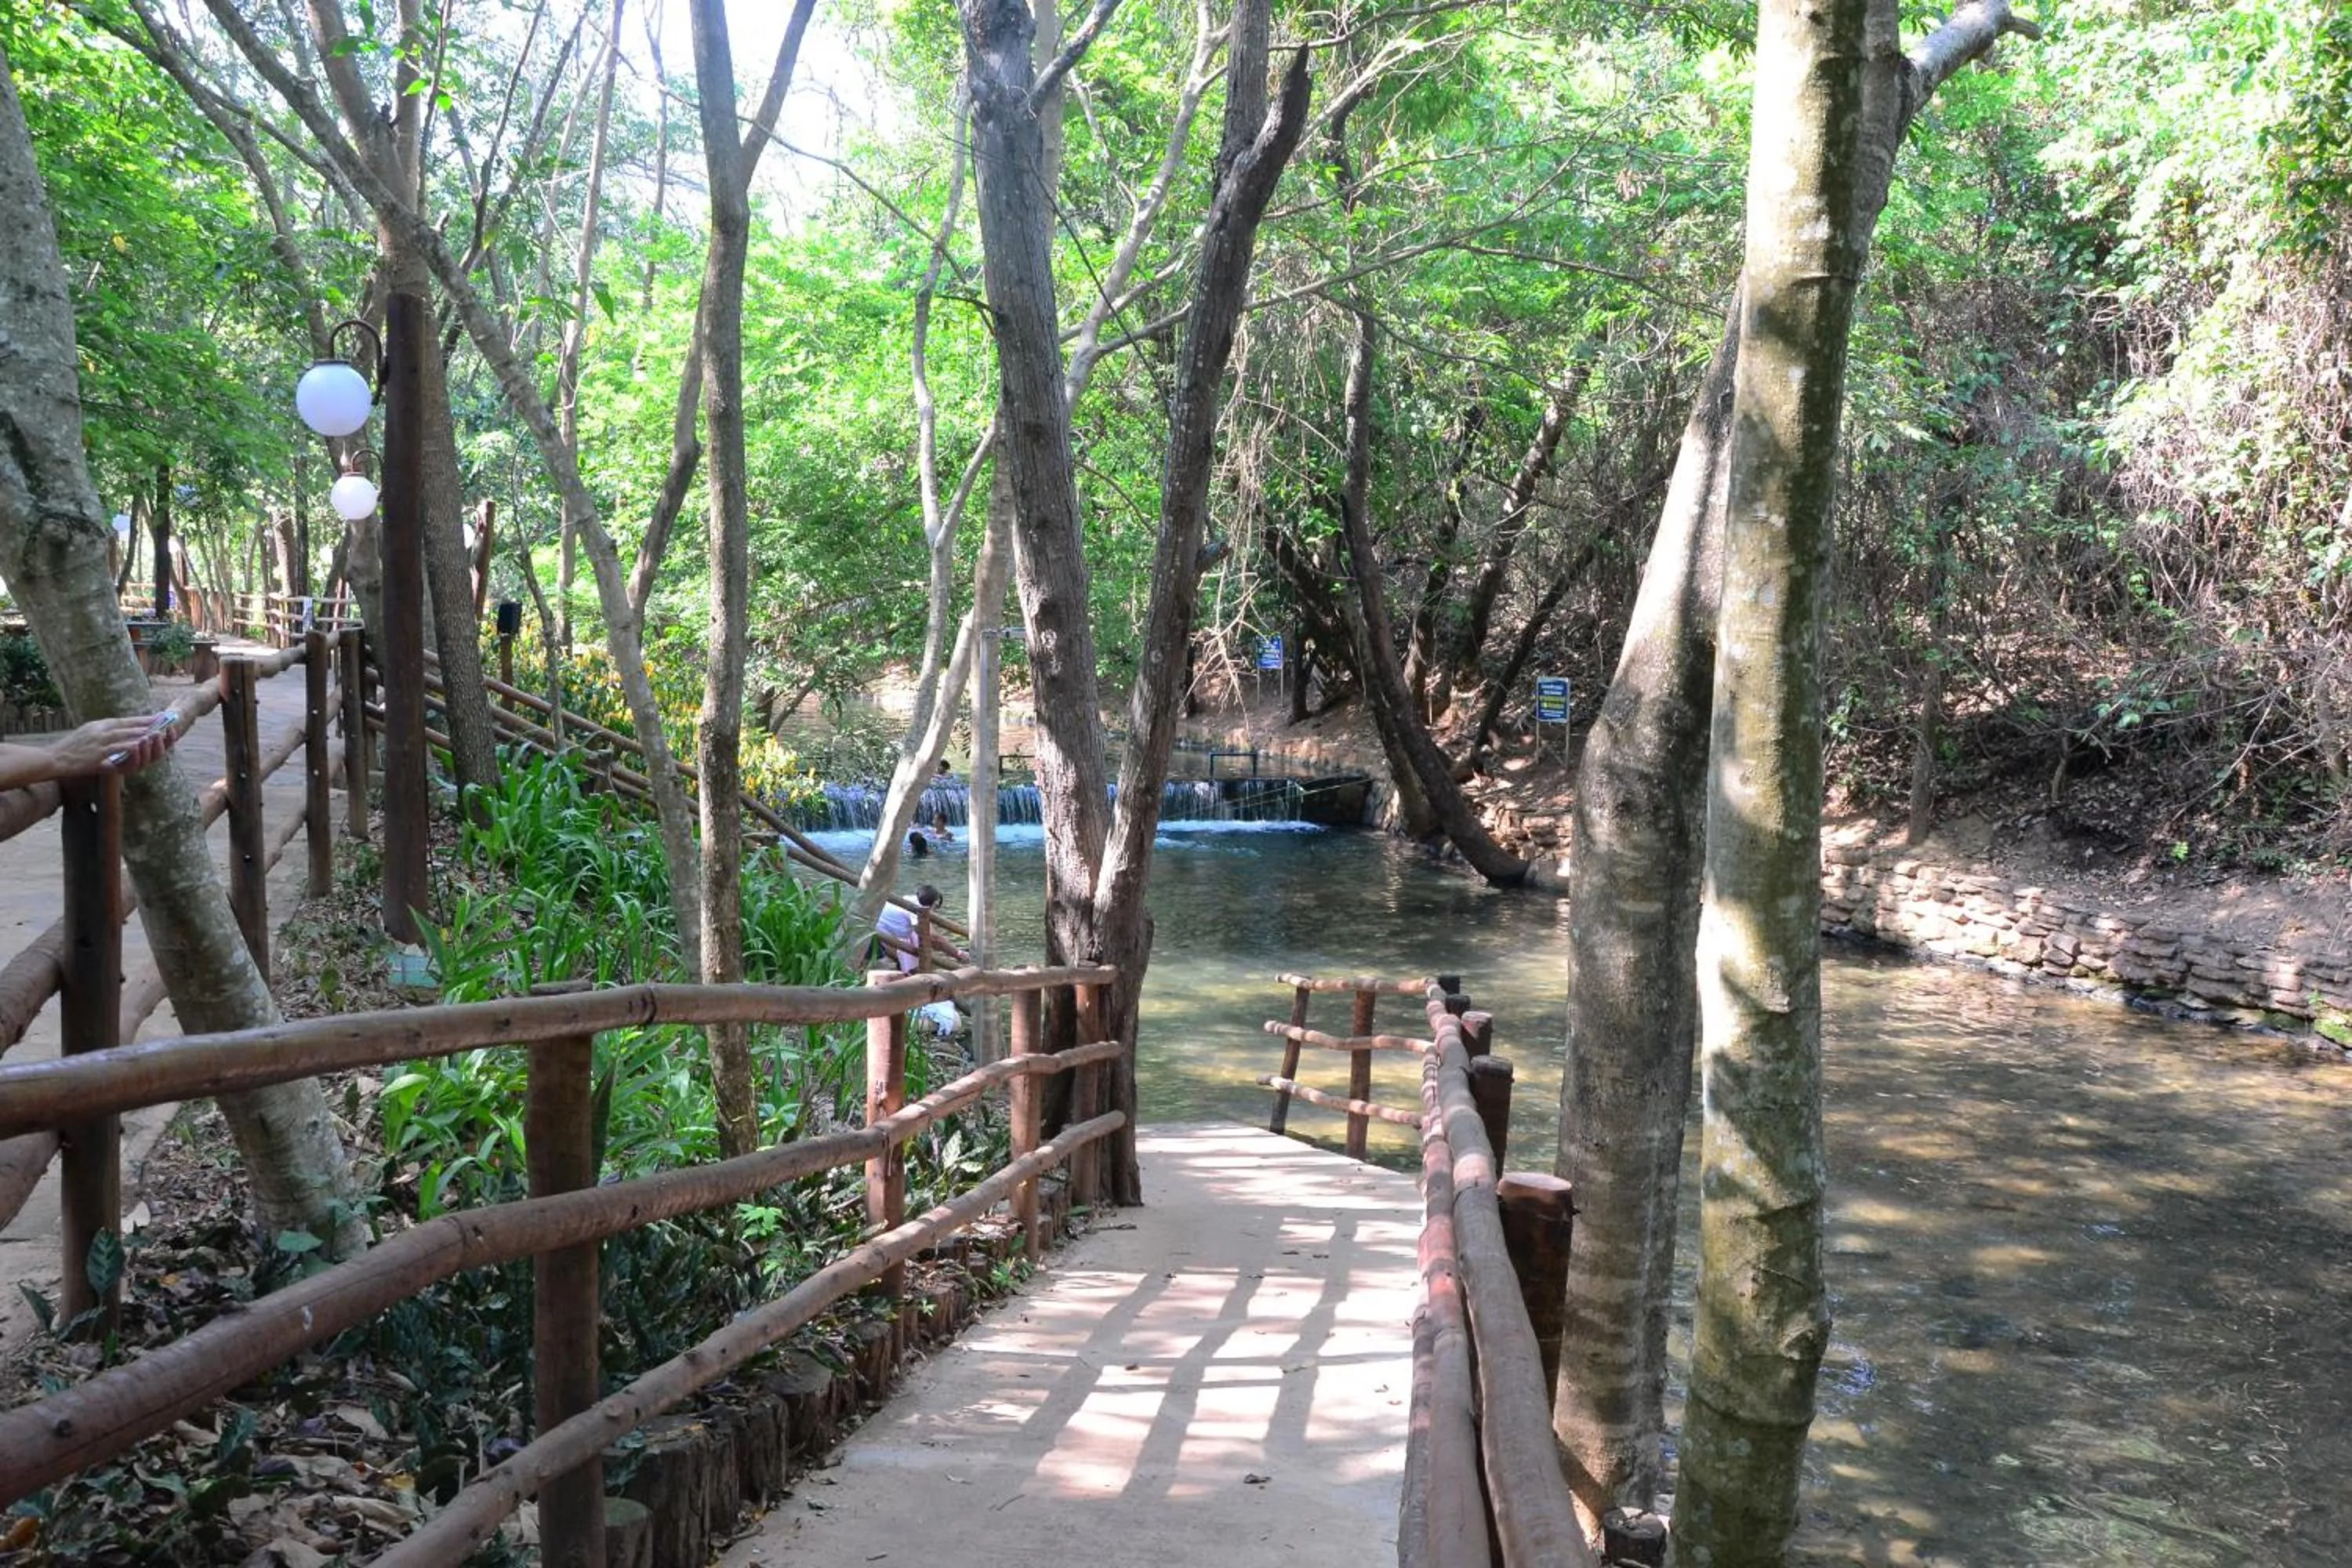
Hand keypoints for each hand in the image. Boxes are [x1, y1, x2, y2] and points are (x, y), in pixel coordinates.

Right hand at [49, 714, 178, 778]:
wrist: (54, 758)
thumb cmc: (71, 748)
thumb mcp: (89, 734)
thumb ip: (106, 732)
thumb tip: (123, 731)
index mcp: (100, 725)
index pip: (126, 720)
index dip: (143, 719)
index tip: (159, 717)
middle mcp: (101, 730)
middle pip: (129, 725)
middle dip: (148, 724)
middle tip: (165, 722)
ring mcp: (99, 741)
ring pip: (126, 735)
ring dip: (143, 733)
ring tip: (159, 732)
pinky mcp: (97, 753)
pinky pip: (117, 748)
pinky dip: (130, 745)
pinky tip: (141, 745)